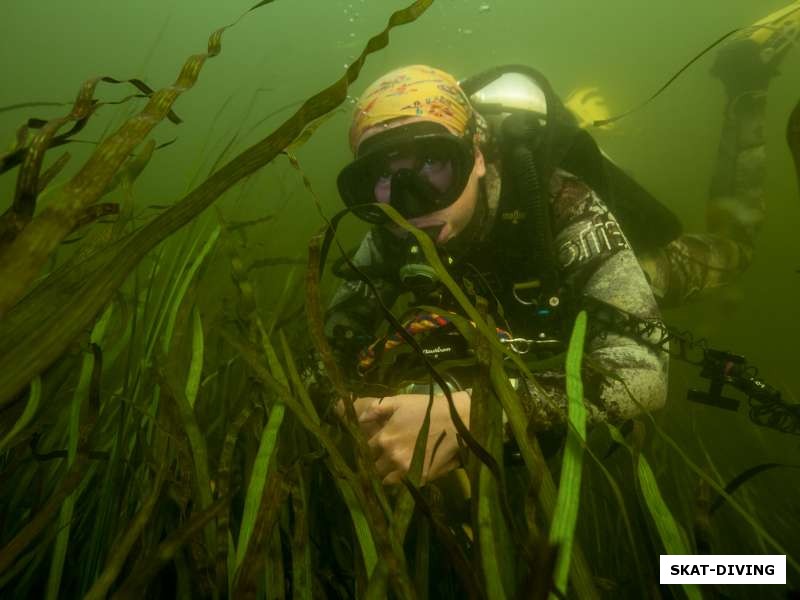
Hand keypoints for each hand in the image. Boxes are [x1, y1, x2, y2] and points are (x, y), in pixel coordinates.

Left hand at [336, 392, 470, 484]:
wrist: (457, 420)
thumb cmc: (427, 408)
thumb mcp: (399, 401)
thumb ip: (376, 409)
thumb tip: (359, 419)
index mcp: (384, 438)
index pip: (365, 450)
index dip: (368, 449)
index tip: (371, 448)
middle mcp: (392, 457)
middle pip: (374, 467)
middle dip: (375, 463)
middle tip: (379, 460)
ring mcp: (407, 469)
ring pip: (386, 480)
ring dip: (386, 474)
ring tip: (390, 470)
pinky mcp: (421, 477)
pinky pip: (404, 484)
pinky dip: (402, 480)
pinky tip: (405, 473)